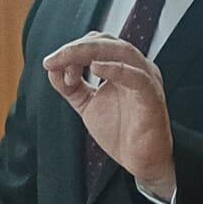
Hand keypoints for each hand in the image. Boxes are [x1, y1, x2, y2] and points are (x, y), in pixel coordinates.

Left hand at [44, 32, 176, 197]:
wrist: (140, 161)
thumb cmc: (121, 131)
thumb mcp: (87, 105)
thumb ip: (71, 87)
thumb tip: (52, 69)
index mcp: (123, 67)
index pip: (97, 43)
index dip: (72, 50)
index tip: (51, 65)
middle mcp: (136, 68)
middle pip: (107, 42)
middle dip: (76, 48)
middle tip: (53, 60)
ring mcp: (146, 79)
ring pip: (121, 51)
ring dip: (89, 52)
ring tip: (67, 60)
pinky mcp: (151, 96)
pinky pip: (136, 76)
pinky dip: (115, 69)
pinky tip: (96, 68)